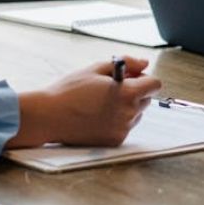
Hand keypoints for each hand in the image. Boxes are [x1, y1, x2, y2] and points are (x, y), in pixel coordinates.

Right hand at [7, 56, 162, 147]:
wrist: (48, 116)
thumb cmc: (70, 90)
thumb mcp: (97, 68)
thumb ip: (126, 63)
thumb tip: (144, 63)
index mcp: (127, 93)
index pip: (154, 84)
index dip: (143, 78)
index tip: (130, 77)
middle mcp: (128, 113)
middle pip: (146, 99)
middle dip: (135, 92)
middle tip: (111, 88)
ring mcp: (122, 129)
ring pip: (136, 114)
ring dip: (126, 107)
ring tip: (100, 103)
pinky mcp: (114, 141)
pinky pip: (125, 127)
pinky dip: (117, 121)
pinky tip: (97, 116)